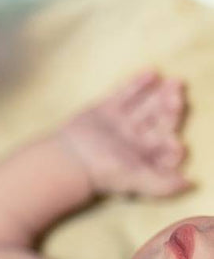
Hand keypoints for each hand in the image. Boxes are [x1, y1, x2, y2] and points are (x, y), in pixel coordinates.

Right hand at [60, 70, 191, 198]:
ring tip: (173, 82)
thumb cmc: (102, 171)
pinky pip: (125, 94)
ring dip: (160, 94)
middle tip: (178, 96)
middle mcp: (135, 139)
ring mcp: (121, 123)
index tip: (175, 143)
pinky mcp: (105, 110)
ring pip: (146, 106)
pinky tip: (151, 73)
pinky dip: (137, 84)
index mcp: (144, 157)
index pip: (167, 147)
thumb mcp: (136, 180)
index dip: (174, 144)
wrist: (67, 159)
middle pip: (160, 121)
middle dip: (172, 109)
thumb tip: (192, 184)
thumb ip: (163, 185)